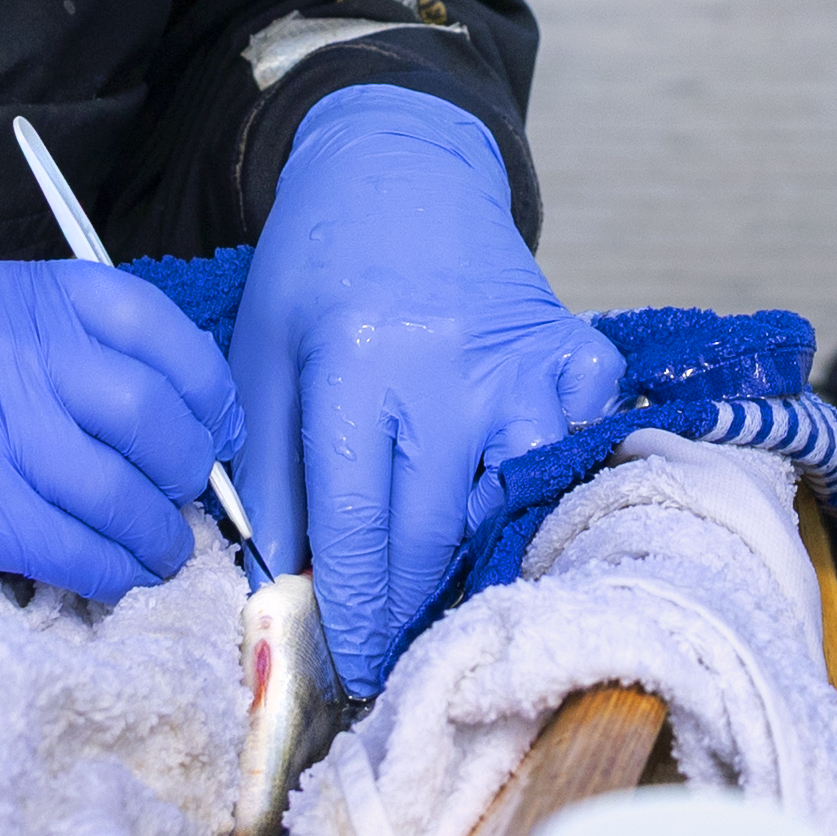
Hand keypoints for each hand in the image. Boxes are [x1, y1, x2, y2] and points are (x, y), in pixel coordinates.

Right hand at [0, 256, 236, 634]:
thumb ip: (61, 368)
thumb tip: (183, 421)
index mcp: (4, 295)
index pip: (142, 318)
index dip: (201, 382)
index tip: (217, 430)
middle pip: (144, 406)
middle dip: (188, 468)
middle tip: (187, 502)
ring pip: (115, 485)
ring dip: (154, 535)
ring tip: (157, 554)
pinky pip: (71, 545)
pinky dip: (107, 572)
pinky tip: (110, 580)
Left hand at [234, 85, 623, 691]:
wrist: (401, 168)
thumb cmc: (317, 270)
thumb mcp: (259, 360)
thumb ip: (267, 474)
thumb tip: (280, 585)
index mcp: (357, 367)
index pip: (359, 529)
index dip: (354, 612)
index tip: (349, 666)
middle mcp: (450, 369)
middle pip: (437, 533)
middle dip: (406, 609)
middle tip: (385, 654)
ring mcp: (526, 360)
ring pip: (513, 501)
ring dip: (475, 551)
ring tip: (438, 579)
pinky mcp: (576, 350)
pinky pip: (577, 446)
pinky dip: (545, 477)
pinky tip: (502, 483)